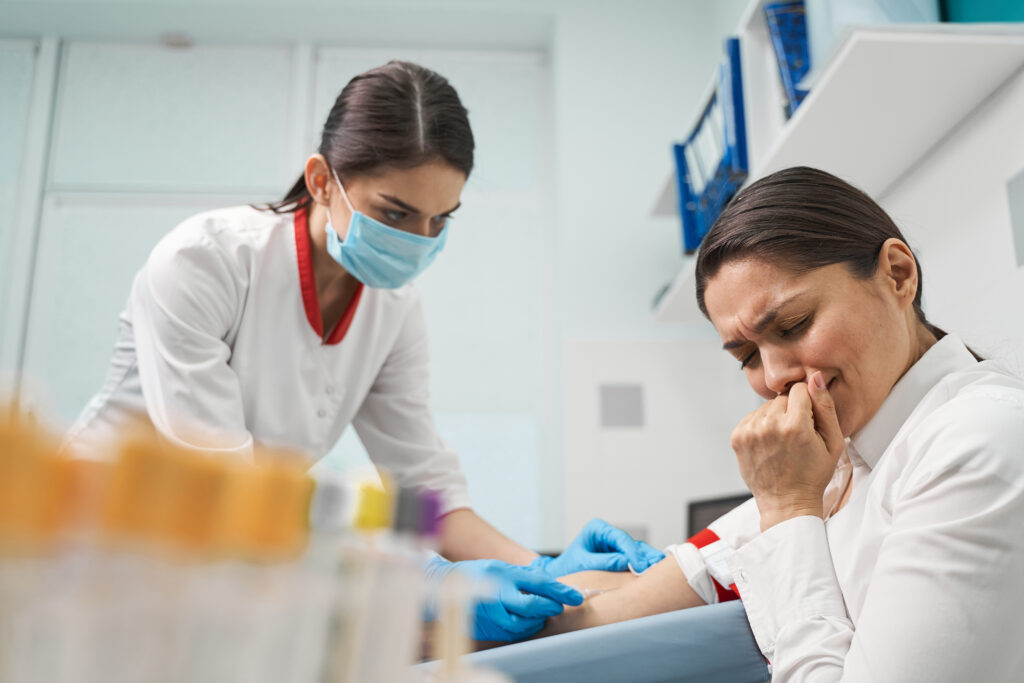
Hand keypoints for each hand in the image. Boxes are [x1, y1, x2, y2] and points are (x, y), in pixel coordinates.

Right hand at [424, 557, 582, 641]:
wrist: (444, 586)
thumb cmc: (478, 574)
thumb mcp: (502, 567)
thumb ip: (524, 577)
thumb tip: (550, 584)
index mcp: (503, 574)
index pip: (538, 583)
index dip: (560, 591)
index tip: (576, 597)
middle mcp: (496, 594)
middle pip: (531, 606)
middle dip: (548, 608)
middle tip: (557, 607)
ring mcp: (490, 613)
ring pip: (522, 624)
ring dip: (536, 620)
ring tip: (540, 613)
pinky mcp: (486, 628)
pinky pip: (512, 634)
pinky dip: (524, 629)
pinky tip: (527, 622)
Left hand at [530, 518, 664, 576]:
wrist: (558, 578)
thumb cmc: (566, 569)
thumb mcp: (583, 564)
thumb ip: (605, 563)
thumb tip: (629, 564)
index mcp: (598, 528)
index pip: (620, 538)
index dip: (633, 552)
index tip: (641, 567)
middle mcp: (609, 535)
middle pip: (633, 544)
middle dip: (645, 557)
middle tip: (658, 569)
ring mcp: (617, 547)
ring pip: (638, 553)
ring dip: (649, 563)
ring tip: (661, 574)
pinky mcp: (622, 559)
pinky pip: (636, 562)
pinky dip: (645, 569)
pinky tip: (655, 576)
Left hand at [730, 371, 844, 530]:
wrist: (786, 503)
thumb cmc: (814, 474)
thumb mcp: (833, 442)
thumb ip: (825, 406)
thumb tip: (814, 376)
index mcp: (795, 426)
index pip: (799, 389)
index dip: (807, 403)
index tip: (809, 420)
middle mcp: (768, 426)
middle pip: (781, 398)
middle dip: (791, 410)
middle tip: (797, 435)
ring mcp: (749, 432)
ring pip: (766, 407)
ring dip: (775, 418)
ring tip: (783, 442)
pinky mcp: (737, 437)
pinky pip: (752, 417)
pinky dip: (761, 426)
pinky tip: (770, 444)